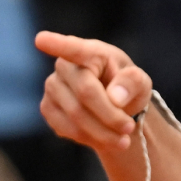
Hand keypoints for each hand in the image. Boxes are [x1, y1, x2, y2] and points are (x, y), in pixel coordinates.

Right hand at [35, 32, 151, 151]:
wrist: (115, 106)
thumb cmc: (126, 86)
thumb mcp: (140, 82)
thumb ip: (132, 83)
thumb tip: (115, 98)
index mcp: (91, 52)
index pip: (73, 48)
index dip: (57, 44)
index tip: (41, 40)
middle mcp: (65, 66)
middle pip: (86, 93)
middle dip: (111, 116)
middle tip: (129, 128)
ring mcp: (52, 87)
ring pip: (76, 115)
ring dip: (103, 132)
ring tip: (123, 140)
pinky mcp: (47, 108)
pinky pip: (67, 128)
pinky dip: (89, 138)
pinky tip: (104, 138)